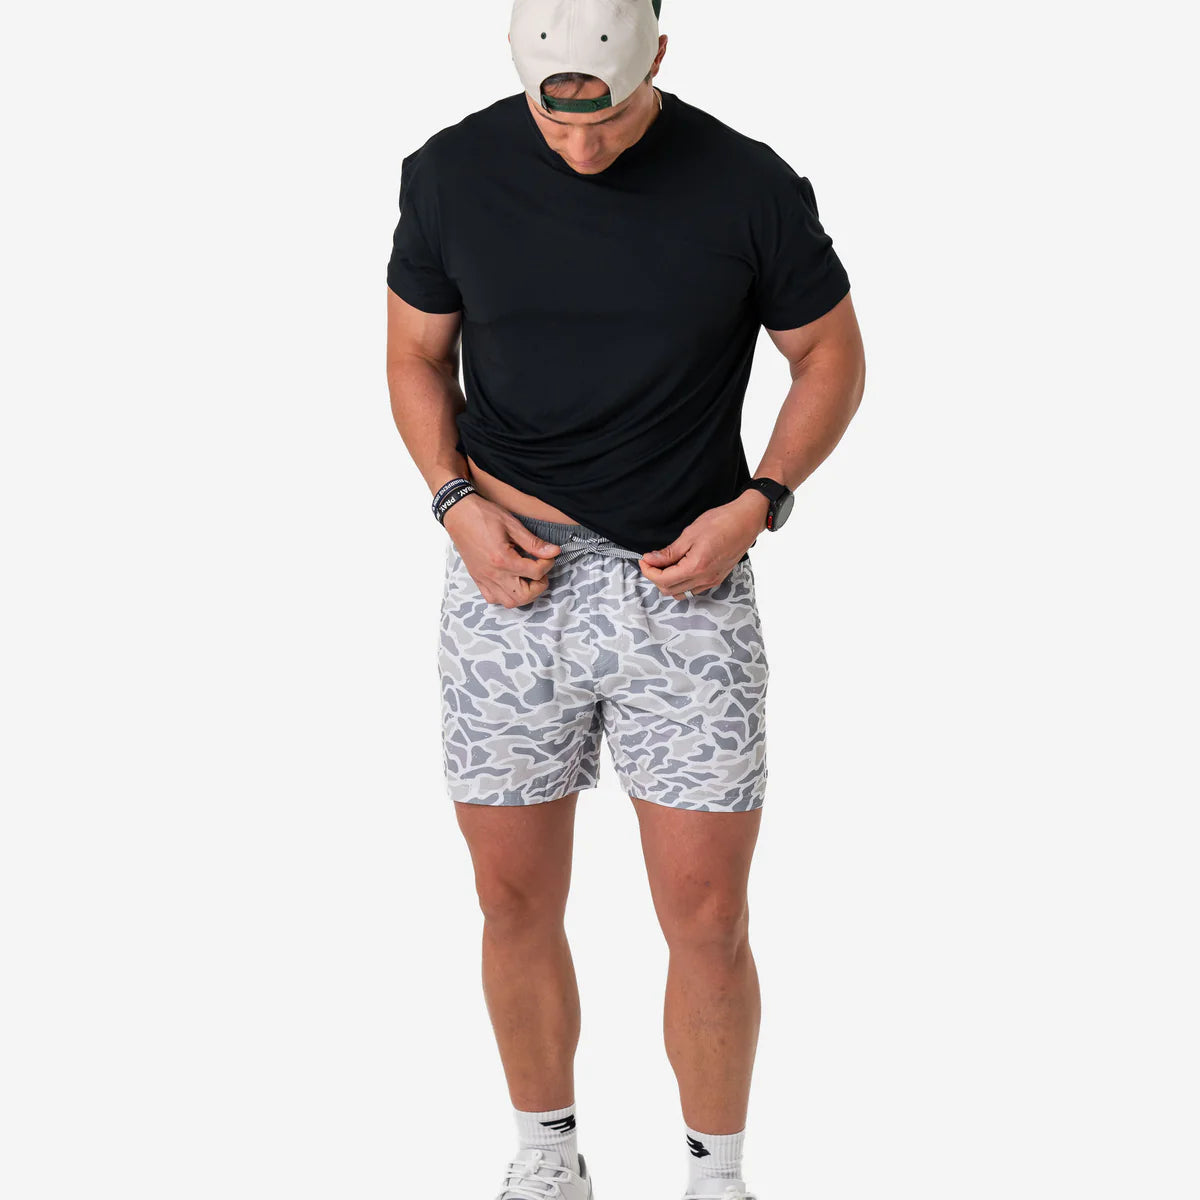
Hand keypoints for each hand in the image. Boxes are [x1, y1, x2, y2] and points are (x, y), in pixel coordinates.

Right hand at [443, 494, 561, 607]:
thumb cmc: (483, 515)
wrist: (458, 514)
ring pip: (509, 602)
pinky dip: (506, 595)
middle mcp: (493, 574)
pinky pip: (493, 599)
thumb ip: (533, 542)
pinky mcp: (477, 579)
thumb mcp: (512, 525)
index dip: (548, 563)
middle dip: (538, 586)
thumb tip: (553, 551)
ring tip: (527, 578)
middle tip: (540, 571)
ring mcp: (483, 579)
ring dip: (524, 594)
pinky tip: (511, 581)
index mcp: (503, 559)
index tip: (549, 555)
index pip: (535, 572)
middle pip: (524, 596)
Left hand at [638, 490, 768, 598]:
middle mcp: (704, 579)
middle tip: (652, 561)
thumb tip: (650, 559)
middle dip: (656, 577)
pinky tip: (680, 567)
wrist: (746, 521)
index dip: (648, 571)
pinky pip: (694, 589)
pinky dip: (682, 583)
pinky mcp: (717, 578)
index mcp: (696, 567)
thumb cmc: (721, 522)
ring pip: (681, 593)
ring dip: (668, 582)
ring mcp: (712, 581)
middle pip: (670, 590)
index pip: (663, 580)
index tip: (644, 560)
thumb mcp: (690, 534)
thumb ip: (669, 552)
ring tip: (665, 565)